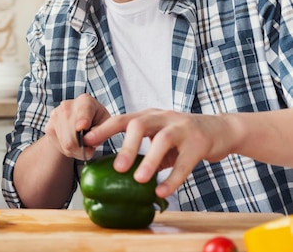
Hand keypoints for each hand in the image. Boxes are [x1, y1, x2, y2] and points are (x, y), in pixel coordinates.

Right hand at [44, 94, 110, 160]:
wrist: (77, 119)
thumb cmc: (96, 119)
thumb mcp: (106, 122)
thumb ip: (103, 130)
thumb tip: (89, 140)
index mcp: (85, 101)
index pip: (83, 111)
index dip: (82, 120)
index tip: (82, 126)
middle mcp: (67, 106)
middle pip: (73, 135)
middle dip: (83, 148)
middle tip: (90, 148)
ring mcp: (55, 115)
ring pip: (66, 143)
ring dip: (76, 150)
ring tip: (81, 143)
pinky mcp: (48, 126)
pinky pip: (59, 145)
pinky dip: (68, 149)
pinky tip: (72, 141)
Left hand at [85, 109, 233, 198]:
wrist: (220, 129)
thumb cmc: (182, 136)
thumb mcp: (159, 138)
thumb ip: (142, 151)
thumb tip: (117, 172)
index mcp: (149, 116)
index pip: (121, 118)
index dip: (103, 129)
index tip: (86, 141)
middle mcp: (163, 117)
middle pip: (139, 124)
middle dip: (126, 145)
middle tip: (117, 167)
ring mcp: (182, 128)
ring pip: (163, 140)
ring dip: (149, 160)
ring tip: (139, 180)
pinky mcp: (199, 142)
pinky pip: (185, 162)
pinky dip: (173, 178)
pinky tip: (162, 192)